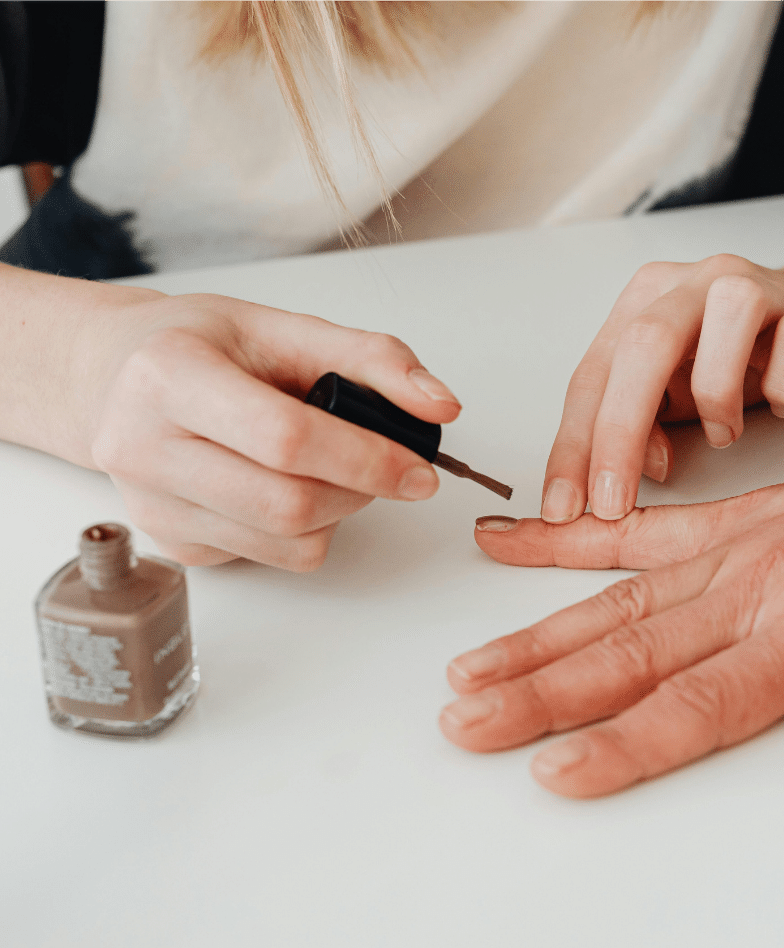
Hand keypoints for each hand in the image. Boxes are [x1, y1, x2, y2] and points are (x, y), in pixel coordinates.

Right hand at [85, 291, 459, 568]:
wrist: (116, 376)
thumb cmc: (200, 346)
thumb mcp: (283, 327)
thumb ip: (371, 358)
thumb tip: (440, 405)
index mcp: (169, 375)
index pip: (285, 439)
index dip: (366, 459)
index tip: (419, 468)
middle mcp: (143, 447)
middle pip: (288, 504)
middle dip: (361, 490)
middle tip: (387, 467)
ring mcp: (153, 506)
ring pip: (286, 542)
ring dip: (340, 511)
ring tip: (333, 468)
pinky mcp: (173, 544)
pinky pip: (271, 557)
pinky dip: (306, 529)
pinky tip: (288, 485)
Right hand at [441, 372, 783, 796]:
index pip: (697, 703)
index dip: (620, 742)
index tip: (552, 770)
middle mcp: (753, 588)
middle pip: (628, 654)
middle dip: (540, 696)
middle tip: (466, 722)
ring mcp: (729, 549)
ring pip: (613, 600)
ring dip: (533, 638)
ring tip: (469, 670)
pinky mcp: (725, 521)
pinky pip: (634, 532)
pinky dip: (565, 541)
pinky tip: (511, 543)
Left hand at [540, 252, 783, 523]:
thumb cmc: (744, 359)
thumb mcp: (675, 396)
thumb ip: (641, 426)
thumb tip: (626, 472)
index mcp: (644, 303)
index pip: (592, 376)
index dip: (572, 446)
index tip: (561, 507)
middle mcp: (692, 285)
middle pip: (641, 349)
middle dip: (618, 436)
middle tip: (612, 505)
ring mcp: (756, 286)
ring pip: (720, 335)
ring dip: (715, 403)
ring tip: (725, 434)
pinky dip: (782, 389)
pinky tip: (780, 403)